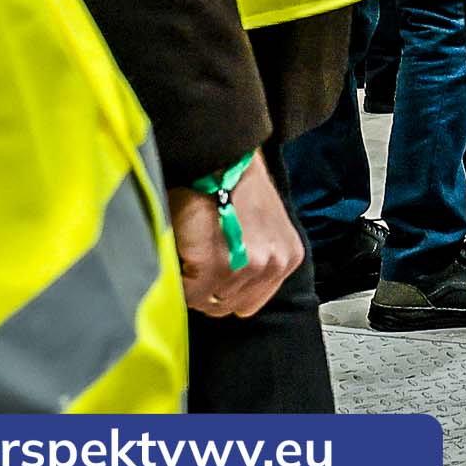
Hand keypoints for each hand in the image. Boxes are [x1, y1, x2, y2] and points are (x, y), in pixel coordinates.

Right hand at [169, 153, 303, 319]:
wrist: (217, 160)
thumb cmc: (233, 186)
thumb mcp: (262, 226)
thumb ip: (253, 259)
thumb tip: (224, 288)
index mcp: (288, 257)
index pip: (250, 301)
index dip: (225, 291)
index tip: (210, 277)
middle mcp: (274, 265)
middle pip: (229, 305)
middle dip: (207, 291)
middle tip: (193, 267)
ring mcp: (247, 267)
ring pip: (208, 302)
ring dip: (191, 285)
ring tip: (188, 258)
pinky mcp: (216, 266)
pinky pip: (189, 295)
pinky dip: (178, 282)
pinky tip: (179, 256)